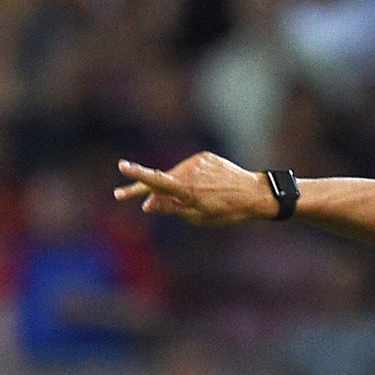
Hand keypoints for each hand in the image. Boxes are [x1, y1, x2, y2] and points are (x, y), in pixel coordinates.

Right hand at [113, 152, 277, 225]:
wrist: (254, 193)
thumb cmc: (227, 211)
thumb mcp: (198, 217)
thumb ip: (171, 209)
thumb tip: (147, 204)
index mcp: (187, 190)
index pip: (157, 181)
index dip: (138, 175)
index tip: (122, 166)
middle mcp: (190, 172)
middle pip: (159, 180)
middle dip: (143, 190)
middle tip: (120, 195)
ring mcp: (197, 161)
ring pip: (175, 174)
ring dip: (173, 186)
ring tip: (194, 199)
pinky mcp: (204, 156)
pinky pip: (189, 168)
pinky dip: (189, 178)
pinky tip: (205, 188)